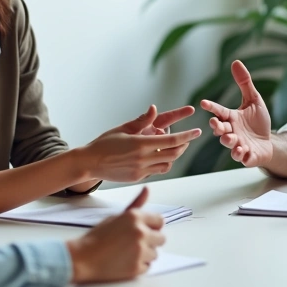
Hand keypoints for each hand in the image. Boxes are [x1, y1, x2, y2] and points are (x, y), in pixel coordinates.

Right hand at [67, 187, 164, 282]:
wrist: (83, 258)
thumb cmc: (97, 237)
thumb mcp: (116, 216)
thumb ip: (136, 204)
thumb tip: (147, 189)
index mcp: (135, 217)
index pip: (160, 221)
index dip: (152, 226)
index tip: (145, 230)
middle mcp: (140, 232)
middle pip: (161, 238)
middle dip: (151, 241)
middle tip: (134, 243)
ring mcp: (140, 251)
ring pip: (155, 254)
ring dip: (145, 254)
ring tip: (127, 252)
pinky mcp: (137, 267)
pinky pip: (147, 266)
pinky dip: (139, 265)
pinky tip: (125, 261)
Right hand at [80, 108, 201, 181]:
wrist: (90, 162)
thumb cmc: (105, 142)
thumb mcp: (123, 128)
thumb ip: (142, 120)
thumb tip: (154, 108)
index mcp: (141, 144)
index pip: (171, 140)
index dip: (187, 136)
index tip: (196, 131)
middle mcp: (143, 159)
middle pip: (173, 154)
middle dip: (183, 146)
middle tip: (188, 139)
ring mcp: (141, 170)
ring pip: (167, 164)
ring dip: (173, 155)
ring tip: (174, 147)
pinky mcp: (137, 178)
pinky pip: (156, 171)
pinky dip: (161, 163)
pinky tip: (158, 155)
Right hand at [201, 60, 273, 166]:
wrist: (269, 142)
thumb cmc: (258, 122)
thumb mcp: (254, 100)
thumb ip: (244, 83)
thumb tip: (235, 62)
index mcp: (231, 118)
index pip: (219, 111)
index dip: (212, 107)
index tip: (203, 103)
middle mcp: (232, 131)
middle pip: (220, 129)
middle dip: (217, 127)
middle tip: (216, 124)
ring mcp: (238, 144)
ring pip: (229, 144)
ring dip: (228, 141)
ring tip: (231, 138)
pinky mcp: (247, 156)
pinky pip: (242, 158)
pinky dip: (241, 156)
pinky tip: (243, 152)